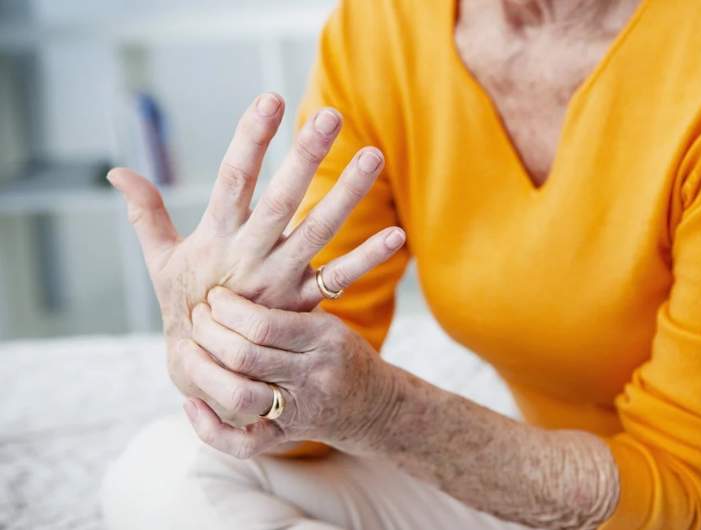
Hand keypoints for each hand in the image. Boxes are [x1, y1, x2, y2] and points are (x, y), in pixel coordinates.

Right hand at [108, 93, 404, 419]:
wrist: (204, 372)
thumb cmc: (183, 307)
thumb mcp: (160, 261)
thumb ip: (146, 214)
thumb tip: (116, 171)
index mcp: (216, 238)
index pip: (232, 179)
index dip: (249, 140)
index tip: (269, 100)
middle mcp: (251, 255)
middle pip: (280, 199)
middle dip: (304, 158)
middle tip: (330, 118)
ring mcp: (280, 280)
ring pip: (317, 231)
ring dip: (346, 194)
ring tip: (374, 157)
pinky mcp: (302, 304)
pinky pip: (339, 280)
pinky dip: (367, 258)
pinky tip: (397, 234)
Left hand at [183, 286, 399, 457]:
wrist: (375, 405)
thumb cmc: (341, 353)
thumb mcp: (327, 321)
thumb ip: (290, 304)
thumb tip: (240, 271)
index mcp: (324, 338)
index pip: (264, 324)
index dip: (228, 309)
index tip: (214, 296)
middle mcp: (312, 374)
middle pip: (245, 357)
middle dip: (209, 333)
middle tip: (197, 317)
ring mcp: (298, 409)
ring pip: (239, 397)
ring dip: (202, 372)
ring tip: (187, 350)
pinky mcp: (284, 435)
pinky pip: (243, 443)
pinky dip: (210, 428)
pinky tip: (190, 404)